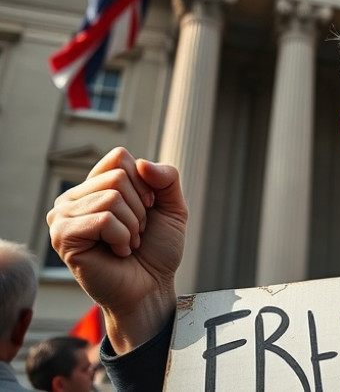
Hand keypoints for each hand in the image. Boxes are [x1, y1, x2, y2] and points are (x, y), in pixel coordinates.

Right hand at [47, 147, 187, 352]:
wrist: (151, 287)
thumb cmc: (157, 249)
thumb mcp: (173, 207)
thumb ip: (167, 177)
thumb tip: (141, 163)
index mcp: (96, 185)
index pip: (119, 157)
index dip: (144, 184)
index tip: (147, 209)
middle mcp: (74, 197)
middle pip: (117, 176)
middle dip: (140, 208)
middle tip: (135, 232)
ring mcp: (63, 216)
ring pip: (112, 197)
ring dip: (132, 225)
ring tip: (126, 243)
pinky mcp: (62, 236)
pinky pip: (104, 219)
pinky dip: (122, 237)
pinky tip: (117, 252)